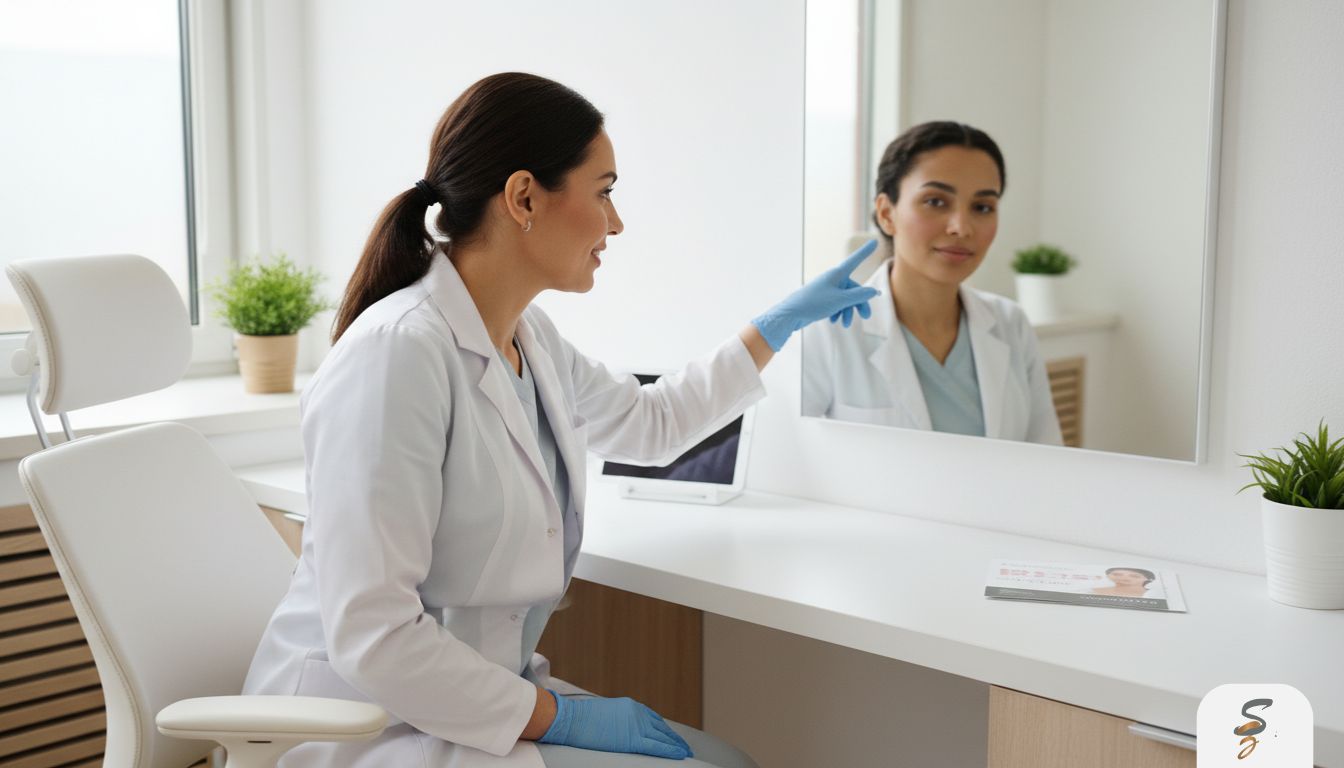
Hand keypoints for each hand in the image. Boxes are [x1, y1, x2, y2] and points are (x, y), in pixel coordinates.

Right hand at [538, 691, 691, 759]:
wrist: (572, 719)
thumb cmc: (582, 718)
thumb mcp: (607, 713)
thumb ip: (621, 719)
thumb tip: (625, 728)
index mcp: (632, 707)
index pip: (655, 719)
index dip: (665, 730)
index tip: (673, 737)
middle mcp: (638, 713)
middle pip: (662, 728)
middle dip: (674, 738)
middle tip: (684, 747)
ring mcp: (636, 725)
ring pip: (662, 737)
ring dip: (675, 745)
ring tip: (684, 752)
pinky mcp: (632, 738)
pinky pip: (656, 746)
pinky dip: (669, 750)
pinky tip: (678, 754)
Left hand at [750, 239, 880, 350]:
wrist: (790, 314)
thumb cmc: (814, 303)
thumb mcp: (840, 300)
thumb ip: (858, 296)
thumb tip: (874, 291)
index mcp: (837, 274)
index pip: (855, 260)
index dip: (865, 251)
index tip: (875, 240)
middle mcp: (833, 279)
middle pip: (854, 288)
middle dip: (860, 303)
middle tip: (866, 317)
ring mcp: (827, 289)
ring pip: (845, 299)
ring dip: (848, 312)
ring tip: (845, 324)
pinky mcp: (821, 299)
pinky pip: (836, 304)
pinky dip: (838, 313)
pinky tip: (833, 321)